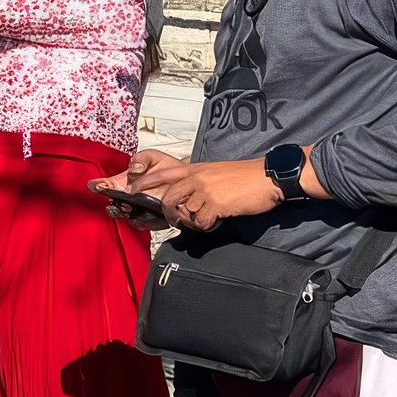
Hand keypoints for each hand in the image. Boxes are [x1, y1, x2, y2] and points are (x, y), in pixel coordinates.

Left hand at [95, 151, 283, 232]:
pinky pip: (199, 222)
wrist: (267, 177)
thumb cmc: (241, 178)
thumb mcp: (212, 174)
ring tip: (201, 221)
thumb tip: (180, 198)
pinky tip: (215, 224)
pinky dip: (205, 227)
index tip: (129, 191)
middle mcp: (193, 177)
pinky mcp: (215, 203)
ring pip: (178, 210)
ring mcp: (203, 189)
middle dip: (159, 211)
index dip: (141, 183)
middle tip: (167, 220)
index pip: (158, 172)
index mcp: (191, 169)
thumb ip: (194, 182)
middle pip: (162, 194)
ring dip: (187, 222)